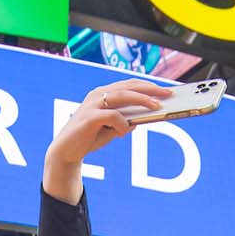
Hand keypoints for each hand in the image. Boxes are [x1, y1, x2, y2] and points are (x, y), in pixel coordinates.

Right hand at [41, 80, 169, 203]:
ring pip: (122, 95)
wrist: (66, 151)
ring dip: (141, 100)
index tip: (166, 90)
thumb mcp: (112, 128)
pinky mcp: (89, 117)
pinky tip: (124, 132)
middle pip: (129, 86)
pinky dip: (121, 123)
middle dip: (150, 89)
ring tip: (156, 106)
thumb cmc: (89, 137)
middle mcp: (98, 94)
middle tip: (168, 94)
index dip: (149, 86)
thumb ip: (125, 121)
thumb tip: (142, 119)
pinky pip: (112, 116)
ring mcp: (93, 104)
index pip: (130, 84)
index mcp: (104, 94)